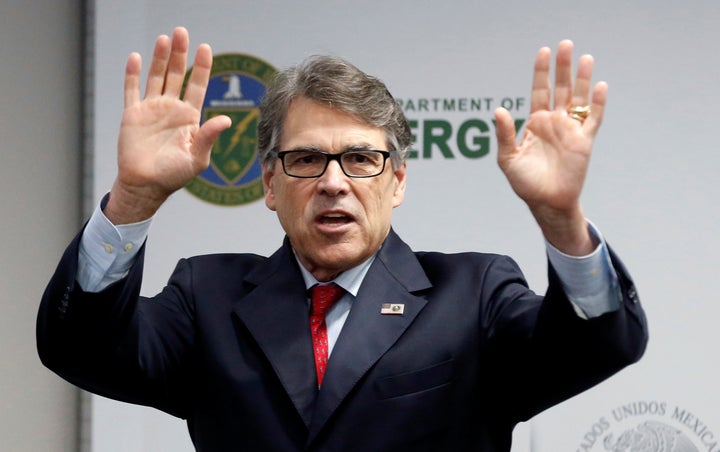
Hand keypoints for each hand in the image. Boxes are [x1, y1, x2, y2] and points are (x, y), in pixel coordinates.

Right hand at [105, 27, 230, 223]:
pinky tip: (137, 57)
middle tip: (182, 32)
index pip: (198, 86)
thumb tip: (226, 120)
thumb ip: (209, 137)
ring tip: (165, 38)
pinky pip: (132, 90)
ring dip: (160, 58)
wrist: (146, 185)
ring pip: (156, 77)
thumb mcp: (197, 158)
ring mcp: (152, 110)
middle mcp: (172, 109)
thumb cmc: (174, 175)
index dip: (202, 67)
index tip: (205, 48)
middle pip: (177, 74)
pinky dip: (133, 74)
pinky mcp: (133, 114)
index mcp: (190, 117)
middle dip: (180, 54)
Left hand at [494, 40, 605, 254]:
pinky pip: (593, 119)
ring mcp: (570, 130)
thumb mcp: (508, 158)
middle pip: (561, 88)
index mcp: (535, 123)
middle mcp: (554, 122)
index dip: (541, 72)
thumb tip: (498, 110)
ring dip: (582, 79)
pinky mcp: (584, 141)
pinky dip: (597, 104)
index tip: (544, 51)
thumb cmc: (525, 182)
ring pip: (579, 98)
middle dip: (563, 67)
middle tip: (566, 44)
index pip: (539, 90)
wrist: (546, 202)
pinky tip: (600, 87)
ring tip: (585, 58)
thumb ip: (505, 134)